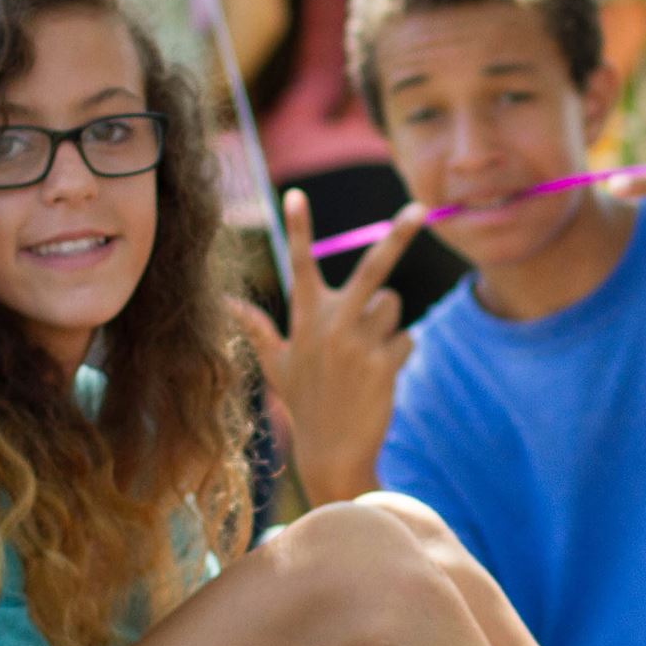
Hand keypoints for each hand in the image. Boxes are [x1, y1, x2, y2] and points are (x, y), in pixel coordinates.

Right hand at [232, 190, 419, 504]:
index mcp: (305, 319)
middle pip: (372, 269)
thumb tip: (226, 302)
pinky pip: (407, 338)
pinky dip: (399, 352)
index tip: (296, 193)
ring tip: (367, 355)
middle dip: (398, 235)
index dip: (298, 227)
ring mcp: (359, 344)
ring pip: (393, 306)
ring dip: (387, 324)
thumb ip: (258, 328)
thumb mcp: (277, 365)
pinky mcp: (385, 364)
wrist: (333, 451)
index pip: (300, 263)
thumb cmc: (305, 404)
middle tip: (418, 208)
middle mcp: (331, 325)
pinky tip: (381, 376)